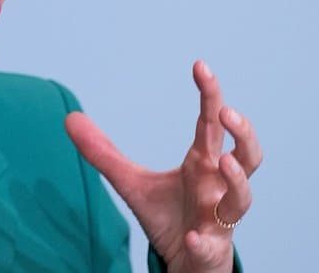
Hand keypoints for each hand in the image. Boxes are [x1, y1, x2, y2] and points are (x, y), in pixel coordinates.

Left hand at [65, 61, 261, 272]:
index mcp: (201, 164)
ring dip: (237, 181)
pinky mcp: (211, 250)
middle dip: (242, 133)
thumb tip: (70, 118)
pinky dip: (202, 241)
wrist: (186, 264)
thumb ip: (103, 153)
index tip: (200, 66)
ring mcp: (219, 220)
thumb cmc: (170, 217)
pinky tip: (191, 236)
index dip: (210, 95)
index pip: (211, 124)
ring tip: (220, 160)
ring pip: (242, 199)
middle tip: (225, 112)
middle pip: (248, 156)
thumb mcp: (131, 183)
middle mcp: (218, 187)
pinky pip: (211, 246)